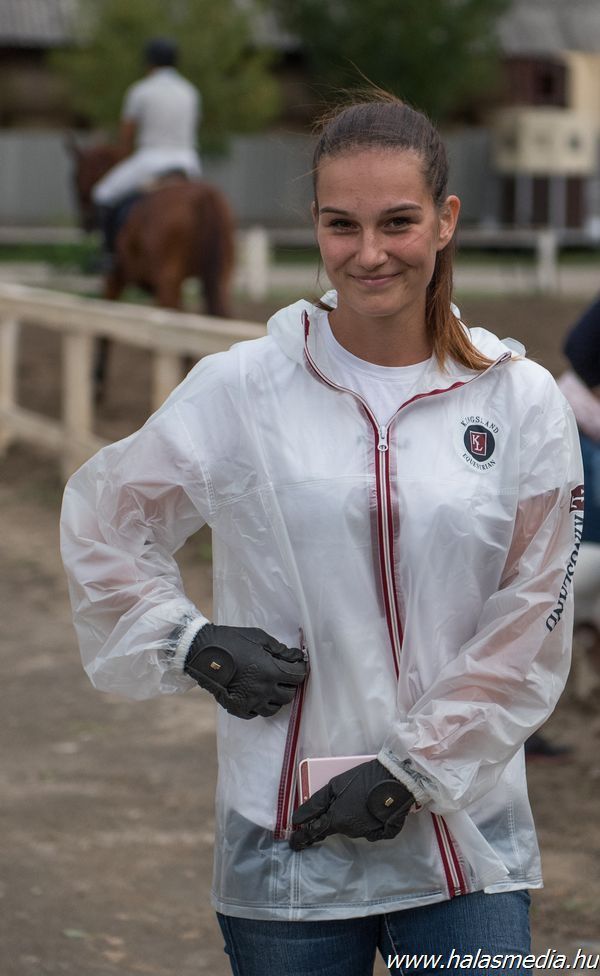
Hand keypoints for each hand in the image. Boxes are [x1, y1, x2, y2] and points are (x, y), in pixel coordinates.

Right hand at [184, 624, 306, 718]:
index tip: (298, 665)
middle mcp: (264, 690)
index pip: (297, 676)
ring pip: (275, 708)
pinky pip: (256, 713)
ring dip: (277, 698)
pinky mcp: (239, 708)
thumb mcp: (259, 638)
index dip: (300, 669)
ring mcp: (251, 702)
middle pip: (289, 695)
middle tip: (285, 676)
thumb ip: (279, 649)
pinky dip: (259, 706)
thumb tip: (294, 656)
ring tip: (271, 688)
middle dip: (290, 684)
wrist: (204, 653)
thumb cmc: (232, 641)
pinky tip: (256, 695)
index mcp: (271, 671)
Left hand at [290, 759, 413, 850]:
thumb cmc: (362, 779)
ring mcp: (366, 832)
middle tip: (342, 799)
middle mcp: (350, 831)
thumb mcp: (334, 785)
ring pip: (352, 825)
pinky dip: (368, 818)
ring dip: (352, 814)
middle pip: (335, 826)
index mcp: (336, 820)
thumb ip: (314, 803)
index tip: (293, 844)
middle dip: (334, 816)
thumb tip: (297, 819)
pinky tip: (373, 806)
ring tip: (361, 796)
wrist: (395, 779)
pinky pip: (369, 828)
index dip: (302, 839)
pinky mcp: (382, 833)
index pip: (314, 833)